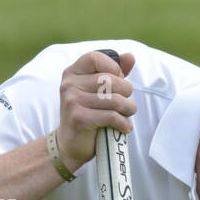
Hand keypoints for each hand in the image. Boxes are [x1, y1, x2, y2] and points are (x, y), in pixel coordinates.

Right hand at [56, 50, 137, 170]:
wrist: (71, 144)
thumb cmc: (89, 114)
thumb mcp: (98, 91)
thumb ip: (113, 72)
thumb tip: (130, 56)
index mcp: (73, 72)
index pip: (96, 57)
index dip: (114, 68)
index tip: (118, 81)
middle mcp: (69, 84)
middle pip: (110, 80)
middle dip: (126, 93)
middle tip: (126, 104)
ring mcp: (72, 101)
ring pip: (115, 100)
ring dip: (128, 109)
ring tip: (127, 115)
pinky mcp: (78, 118)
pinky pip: (112, 117)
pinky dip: (124, 124)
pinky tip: (124, 127)